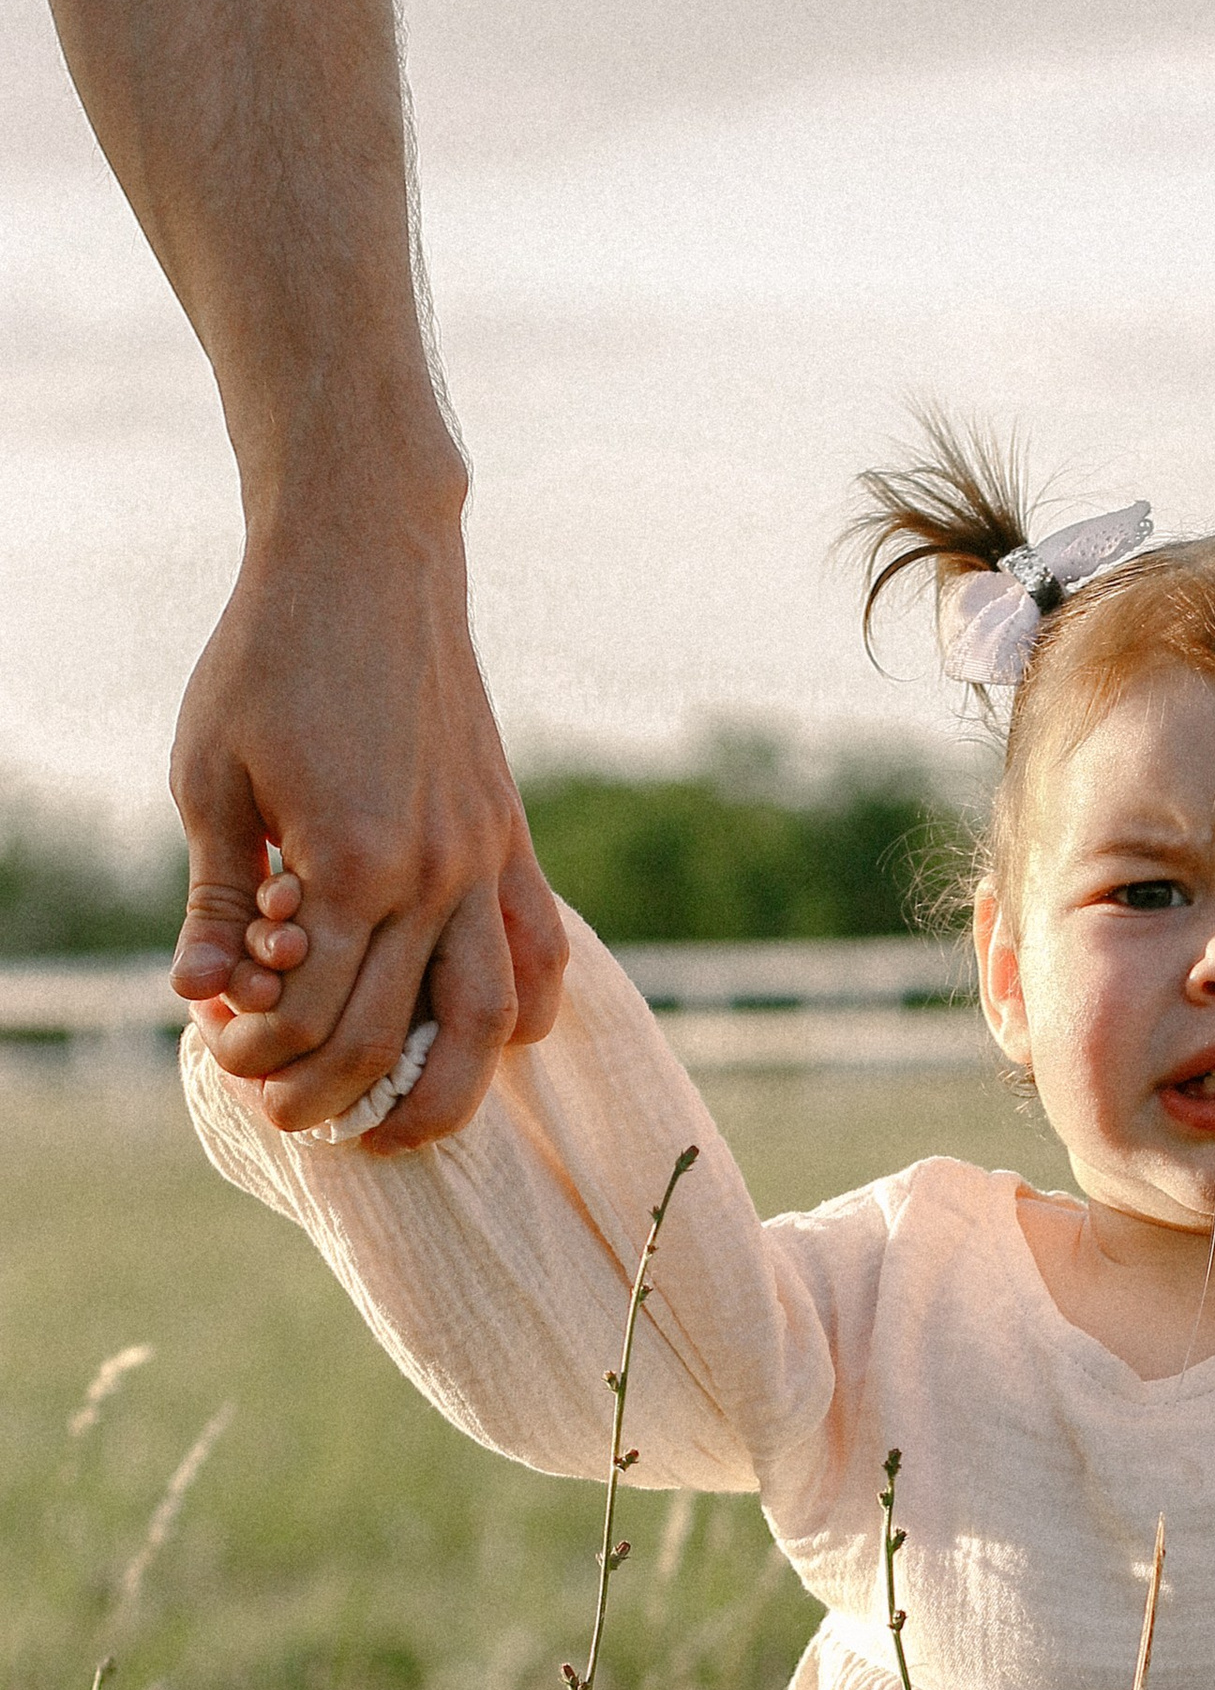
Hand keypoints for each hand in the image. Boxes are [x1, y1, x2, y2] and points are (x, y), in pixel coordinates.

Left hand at [174, 480, 568, 1148]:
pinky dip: (521, 1017)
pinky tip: (487, 1043)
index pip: (311, 1012)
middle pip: (393, 1038)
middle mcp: (434, 876)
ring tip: (395, 1125)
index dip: (259, 1054)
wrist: (367, 563)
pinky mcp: (510, 841)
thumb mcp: (212, 773)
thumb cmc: (272, 657)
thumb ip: (219, 896)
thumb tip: (200, 996)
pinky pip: (539, 956)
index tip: (224, 1052)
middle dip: (330, 1095)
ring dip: (444, 1094)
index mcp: (353, 863)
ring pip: (490, 1022)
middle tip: (285, 1113)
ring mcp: (485, 862)